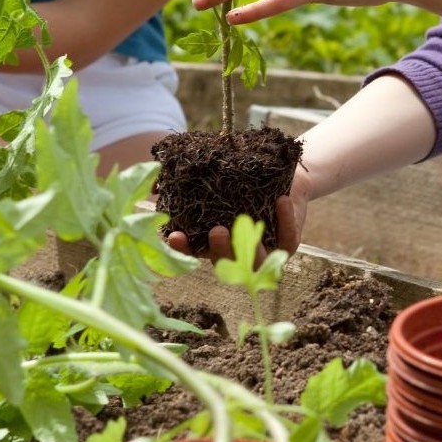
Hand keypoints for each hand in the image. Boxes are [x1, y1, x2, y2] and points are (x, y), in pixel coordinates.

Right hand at [165, 165, 310, 260]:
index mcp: (214, 240)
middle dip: (220, 250)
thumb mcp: (218, 180)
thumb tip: (154, 186)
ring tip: (246, 224)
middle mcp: (236, 251)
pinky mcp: (287, 245)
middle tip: (217, 231)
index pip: (194, 250)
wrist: (285, 179)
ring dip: (250, 247)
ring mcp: (262, 252)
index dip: (183, 248)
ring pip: (256, 262)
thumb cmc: (245, 181)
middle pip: (225, 261)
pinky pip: (287, 240)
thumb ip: (186, 184)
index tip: (175, 236)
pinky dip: (284, 222)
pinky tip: (281, 202)